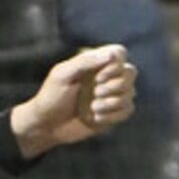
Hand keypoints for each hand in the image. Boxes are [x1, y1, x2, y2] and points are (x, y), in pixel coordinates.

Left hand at [9, 44, 136, 155]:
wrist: (48, 125)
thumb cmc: (51, 96)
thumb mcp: (62, 75)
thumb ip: (85, 62)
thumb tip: (112, 55)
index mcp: (94, 63)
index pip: (119, 53)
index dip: (116, 64)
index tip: (99, 76)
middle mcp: (106, 77)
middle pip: (131, 72)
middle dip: (115, 85)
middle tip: (95, 93)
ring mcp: (112, 95)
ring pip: (131, 93)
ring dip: (112, 103)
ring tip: (93, 108)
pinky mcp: (115, 112)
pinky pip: (128, 110)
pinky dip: (113, 115)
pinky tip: (96, 118)